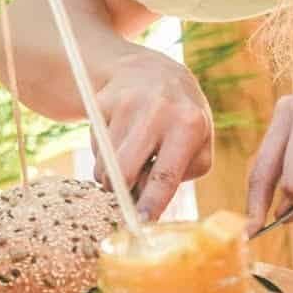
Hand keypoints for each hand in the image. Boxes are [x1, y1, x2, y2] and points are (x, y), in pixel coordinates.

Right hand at [92, 49, 213, 219]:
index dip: (151, 203)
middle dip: (120, 191)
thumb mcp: (198, 143)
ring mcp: (126, 105)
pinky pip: (94, 147)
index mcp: (189, 125)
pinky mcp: (101, 102)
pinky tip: (119, 137)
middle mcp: (157, 112)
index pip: (165, 175)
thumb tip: (143, 200)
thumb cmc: (182, 118)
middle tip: (125, 194)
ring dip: (112, 173)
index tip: (141, 222)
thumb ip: (180, 174)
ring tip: (130, 157)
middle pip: (123, 173)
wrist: (151, 70)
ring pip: (104, 164)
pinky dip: (103, 153)